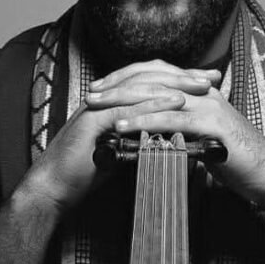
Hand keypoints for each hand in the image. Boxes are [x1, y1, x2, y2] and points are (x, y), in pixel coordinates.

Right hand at [21, 60, 219, 213]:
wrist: (53, 187)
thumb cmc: (84, 171)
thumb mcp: (120, 150)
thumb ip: (140, 138)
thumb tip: (169, 139)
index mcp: (113, 101)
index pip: (150, 81)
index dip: (179, 78)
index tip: (208, 81)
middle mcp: (106, 98)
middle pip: (149, 76)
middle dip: (183, 75)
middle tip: (211, 77)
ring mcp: (98, 107)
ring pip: (140, 86)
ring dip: (174, 85)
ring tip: (201, 86)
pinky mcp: (93, 121)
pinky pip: (127, 107)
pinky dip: (153, 103)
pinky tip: (175, 103)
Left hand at [87, 60, 264, 207]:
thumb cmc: (234, 160)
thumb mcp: (202, 137)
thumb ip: (181, 127)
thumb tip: (154, 131)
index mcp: (199, 91)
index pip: (156, 75)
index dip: (126, 78)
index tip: (99, 88)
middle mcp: (203, 92)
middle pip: (152, 80)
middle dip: (117, 86)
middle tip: (90, 94)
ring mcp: (208, 106)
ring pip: (157, 95)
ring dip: (122, 101)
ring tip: (97, 108)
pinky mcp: (211, 125)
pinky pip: (170, 118)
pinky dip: (143, 120)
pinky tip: (122, 125)